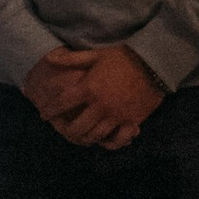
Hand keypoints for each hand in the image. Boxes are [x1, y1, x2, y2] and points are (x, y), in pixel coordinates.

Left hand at [25, 42, 165, 150]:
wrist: (154, 63)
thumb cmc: (123, 57)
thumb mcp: (96, 55)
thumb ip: (72, 59)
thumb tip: (49, 59)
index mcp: (89, 88)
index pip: (64, 102)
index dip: (51, 110)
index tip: (44, 114)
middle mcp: (100, 106)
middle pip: (78, 126)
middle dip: (66, 130)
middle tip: (62, 130)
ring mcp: (116, 116)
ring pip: (95, 136)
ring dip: (84, 139)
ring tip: (79, 138)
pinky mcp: (131, 122)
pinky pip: (117, 140)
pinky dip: (108, 143)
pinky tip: (102, 142)